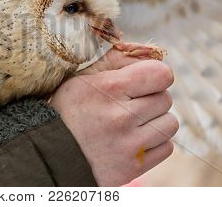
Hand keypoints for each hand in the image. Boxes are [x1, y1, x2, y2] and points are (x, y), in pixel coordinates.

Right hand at [50, 48, 177, 185]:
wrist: (52, 153)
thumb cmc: (68, 109)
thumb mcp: (83, 77)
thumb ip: (116, 60)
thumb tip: (151, 55)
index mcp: (110, 88)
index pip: (162, 74)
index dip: (154, 75)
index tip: (143, 80)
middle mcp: (121, 117)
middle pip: (165, 98)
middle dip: (150, 98)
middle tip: (129, 103)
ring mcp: (128, 145)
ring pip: (170, 123)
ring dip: (155, 120)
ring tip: (132, 122)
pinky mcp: (133, 168)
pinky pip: (166, 147)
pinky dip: (154, 142)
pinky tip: (133, 139)